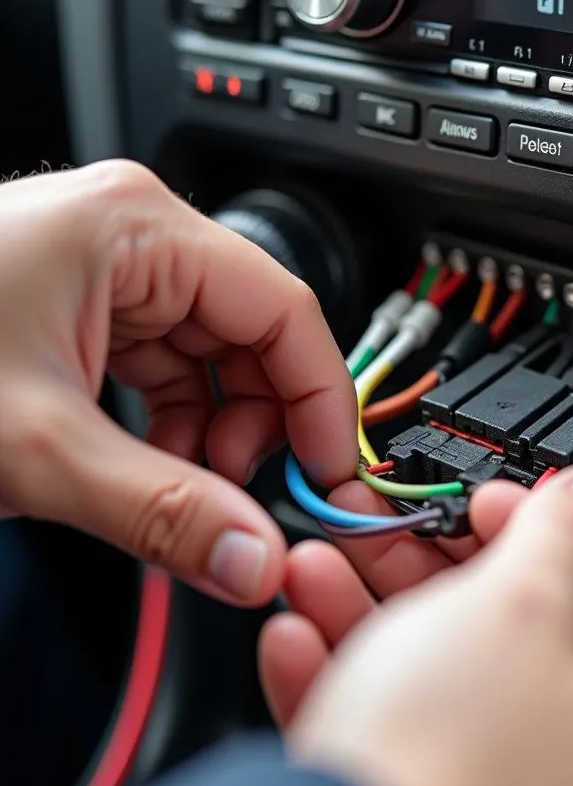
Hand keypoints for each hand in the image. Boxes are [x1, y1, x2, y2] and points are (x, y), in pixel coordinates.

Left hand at [0, 160, 356, 604]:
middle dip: (257, 427)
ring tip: (185, 493)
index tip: (324, 478)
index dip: (318, 402)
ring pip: (212, 361)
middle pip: (253, 338)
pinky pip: (166, 373)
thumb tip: (254, 558)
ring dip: (213, 435)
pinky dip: (173, 429)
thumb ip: (162, 511)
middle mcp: (134, 238)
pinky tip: (151, 472)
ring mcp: (108, 272)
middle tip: (245, 502)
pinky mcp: (83, 310)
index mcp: (138, 228)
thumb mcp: (35, 446)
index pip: (285, 311)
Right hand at [260, 463, 572, 785]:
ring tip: (324, 569)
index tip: (487, 505)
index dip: (545, 529)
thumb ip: (566, 534)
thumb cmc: (452, 778)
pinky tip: (301, 643)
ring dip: (379, 619)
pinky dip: (360, 692)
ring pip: (453, 692)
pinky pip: (408, 753)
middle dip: (437, 572)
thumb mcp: (517, 606)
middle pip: (525, 640)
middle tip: (394, 532)